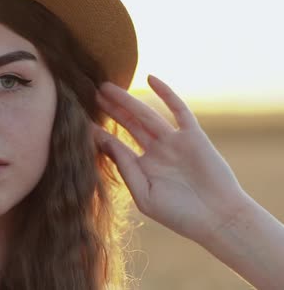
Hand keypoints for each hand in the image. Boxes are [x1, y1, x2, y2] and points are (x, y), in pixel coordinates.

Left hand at [92, 74, 249, 243]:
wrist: (218, 220)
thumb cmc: (179, 214)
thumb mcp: (144, 195)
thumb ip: (125, 168)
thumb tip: (105, 142)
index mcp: (143, 167)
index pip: (117, 145)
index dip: (100, 134)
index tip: (80, 122)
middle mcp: (157, 151)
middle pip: (129, 124)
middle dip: (111, 110)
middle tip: (91, 94)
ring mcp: (174, 142)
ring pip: (146, 114)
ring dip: (127, 100)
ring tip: (106, 87)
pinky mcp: (193, 136)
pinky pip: (178, 110)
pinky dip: (166, 93)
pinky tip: (150, 78)